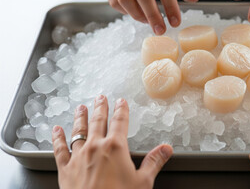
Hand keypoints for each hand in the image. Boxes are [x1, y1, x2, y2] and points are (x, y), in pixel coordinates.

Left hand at [52, 95, 172, 188]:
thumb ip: (154, 162)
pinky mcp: (65, 169)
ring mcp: (78, 157)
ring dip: (80, 117)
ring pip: (78, 131)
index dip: (121, 110)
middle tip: (101, 98)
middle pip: (98, 121)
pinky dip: (57, 138)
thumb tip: (166, 149)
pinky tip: (56, 130)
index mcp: (116, 147)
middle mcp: (96, 147)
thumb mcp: (143, 182)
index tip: (121, 102)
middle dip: (100, 108)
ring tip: (81, 108)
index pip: (120, 122)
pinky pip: (59, 149)